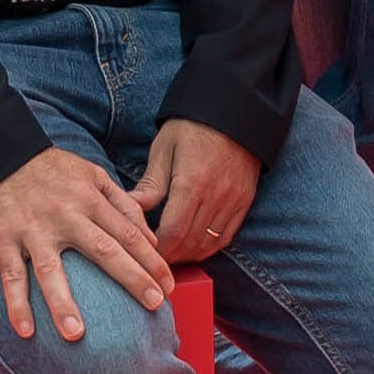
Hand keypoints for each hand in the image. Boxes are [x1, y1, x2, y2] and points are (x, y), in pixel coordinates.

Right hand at [0, 145, 173, 340]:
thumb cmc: (49, 169)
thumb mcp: (91, 174)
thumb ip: (122, 203)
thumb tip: (149, 238)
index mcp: (89, 200)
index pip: (128, 234)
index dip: (151, 261)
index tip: (169, 287)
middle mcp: (65, 217)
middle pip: (103, 251)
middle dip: (131, 279)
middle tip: (155, 306)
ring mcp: (33, 230)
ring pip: (50, 271)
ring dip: (62, 304)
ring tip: (76, 335)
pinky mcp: (4, 239)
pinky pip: (10, 276)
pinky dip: (16, 304)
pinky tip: (25, 331)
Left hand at [132, 117, 261, 265]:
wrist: (234, 110)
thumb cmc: (192, 126)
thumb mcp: (164, 148)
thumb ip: (150, 184)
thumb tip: (129, 210)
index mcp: (192, 182)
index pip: (173, 232)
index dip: (158, 251)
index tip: (143, 256)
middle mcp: (216, 196)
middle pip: (190, 243)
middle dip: (170, 257)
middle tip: (152, 263)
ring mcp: (233, 200)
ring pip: (209, 244)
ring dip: (188, 255)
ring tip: (170, 258)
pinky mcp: (244, 201)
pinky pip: (226, 236)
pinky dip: (208, 247)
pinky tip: (193, 247)